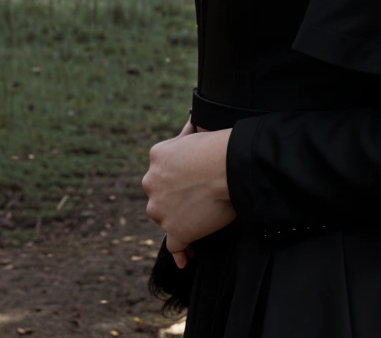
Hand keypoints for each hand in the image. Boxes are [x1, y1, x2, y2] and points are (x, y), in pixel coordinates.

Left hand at [142, 120, 234, 269]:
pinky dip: (181, 251)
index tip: (186, 182)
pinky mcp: (176, 231)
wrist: (229, 166)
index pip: (160, 171)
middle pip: (158, 195)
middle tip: (197, 198)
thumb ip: (187, 134)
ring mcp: (161, 210)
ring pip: (165, 218)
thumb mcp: (196, 132)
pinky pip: (175, 246)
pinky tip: (186, 257)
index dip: (174, 178)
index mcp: (156, 156)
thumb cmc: (218, 146)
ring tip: (197, 223)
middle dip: (173, 198)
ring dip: (177, 220)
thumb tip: (191, 122)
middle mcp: (151, 183)